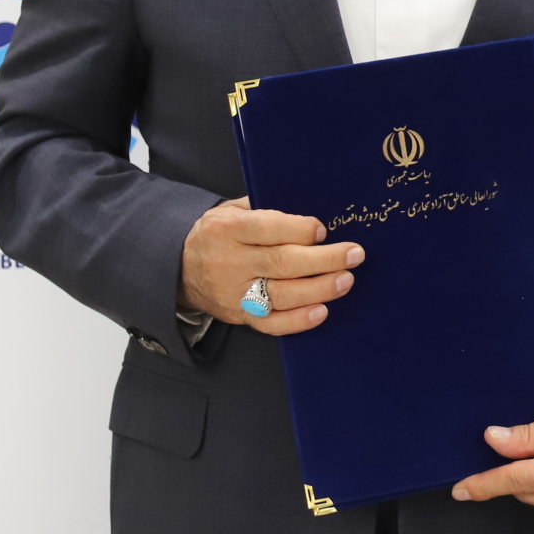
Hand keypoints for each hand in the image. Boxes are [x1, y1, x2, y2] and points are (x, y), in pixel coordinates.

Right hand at [178, 197, 361, 336]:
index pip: (266, 228)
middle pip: (281, 263)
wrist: (179, 268)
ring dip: (318, 289)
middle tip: (354, 255)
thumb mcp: (231, 210)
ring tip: (346, 280)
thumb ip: (264, 209)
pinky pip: (270, 324)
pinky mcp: (239, 316)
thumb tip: (310, 212)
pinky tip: (322, 311)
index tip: (323, 230)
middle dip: (323, 260)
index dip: (298, 230)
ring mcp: (234, 293)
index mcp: (228, 229)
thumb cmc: (218, 234)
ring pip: (280, 295)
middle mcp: (230, 262)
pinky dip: (297, 321)